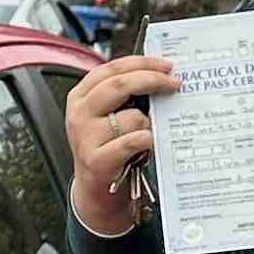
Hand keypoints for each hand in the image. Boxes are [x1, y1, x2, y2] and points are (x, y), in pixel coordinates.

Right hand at [65, 54, 181, 232]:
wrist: (96, 190)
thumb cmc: (108, 148)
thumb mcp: (106, 117)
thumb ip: (123, 95)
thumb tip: (161, 73)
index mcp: (80, 96)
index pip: (112, 68)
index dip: (142, 63)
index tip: (167, 66)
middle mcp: (79, 113)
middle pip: (120, 84)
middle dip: (153, 80)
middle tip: (174, 84)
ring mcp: (85, 137)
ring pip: (133, 117)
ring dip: (149, 125)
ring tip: (146, 136)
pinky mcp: (96, 160)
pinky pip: (134, 141)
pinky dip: (147, 141)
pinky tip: (147, 146)